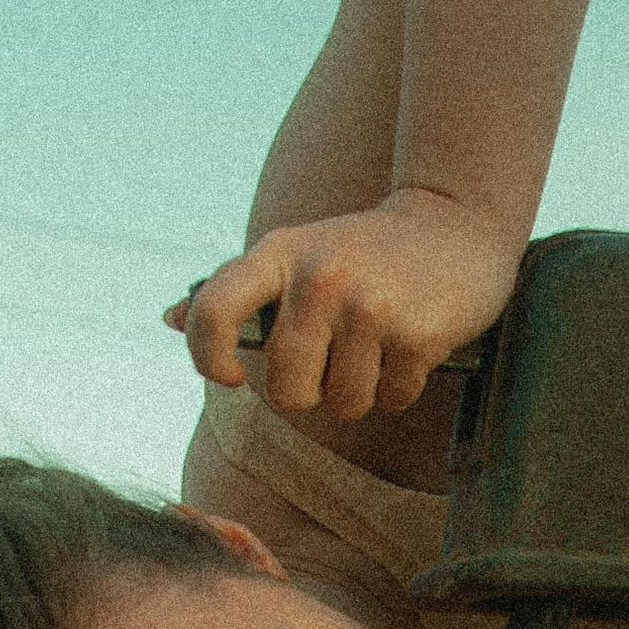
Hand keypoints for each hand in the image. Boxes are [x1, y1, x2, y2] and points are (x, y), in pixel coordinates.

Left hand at [166, 189, 524, 425]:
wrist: (458, 225)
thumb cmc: (366, 252)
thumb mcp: (298, 253)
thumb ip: (239, 290)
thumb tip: (170, 320)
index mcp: (279, 253)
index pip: (212, 312)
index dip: (207, 358)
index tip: (231, 377)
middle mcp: (320, 277)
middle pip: (288, 390)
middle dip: (311, 392)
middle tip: (333, 361)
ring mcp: (370, 306)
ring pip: (345, 403)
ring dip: (361, 392)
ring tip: (377, 349)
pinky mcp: (417, 334)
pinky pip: (392, 399)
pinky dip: (401, 387)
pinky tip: (410, 347)